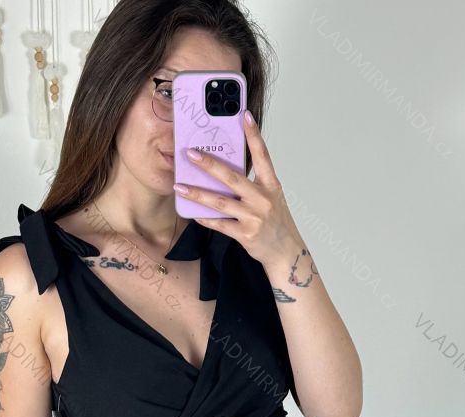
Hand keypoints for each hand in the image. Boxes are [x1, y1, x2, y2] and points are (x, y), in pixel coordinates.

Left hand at [174, 110, 300, 271]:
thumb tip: (224, 171)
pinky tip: (192, 212)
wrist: (285, 252)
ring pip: (220, 202)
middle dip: (210, 165)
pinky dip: (205, 218)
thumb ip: (252, 184)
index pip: (263, 155)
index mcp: (271, 185)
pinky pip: (220, 224)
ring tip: (179, 186)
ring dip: (197, 193)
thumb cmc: (276, 222)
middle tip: (191, 154)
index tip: (244, 115)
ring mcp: (254, 217)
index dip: (253, 135)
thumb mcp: (270, 197)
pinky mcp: (245, 234)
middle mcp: (263, 199)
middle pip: (232, 178)